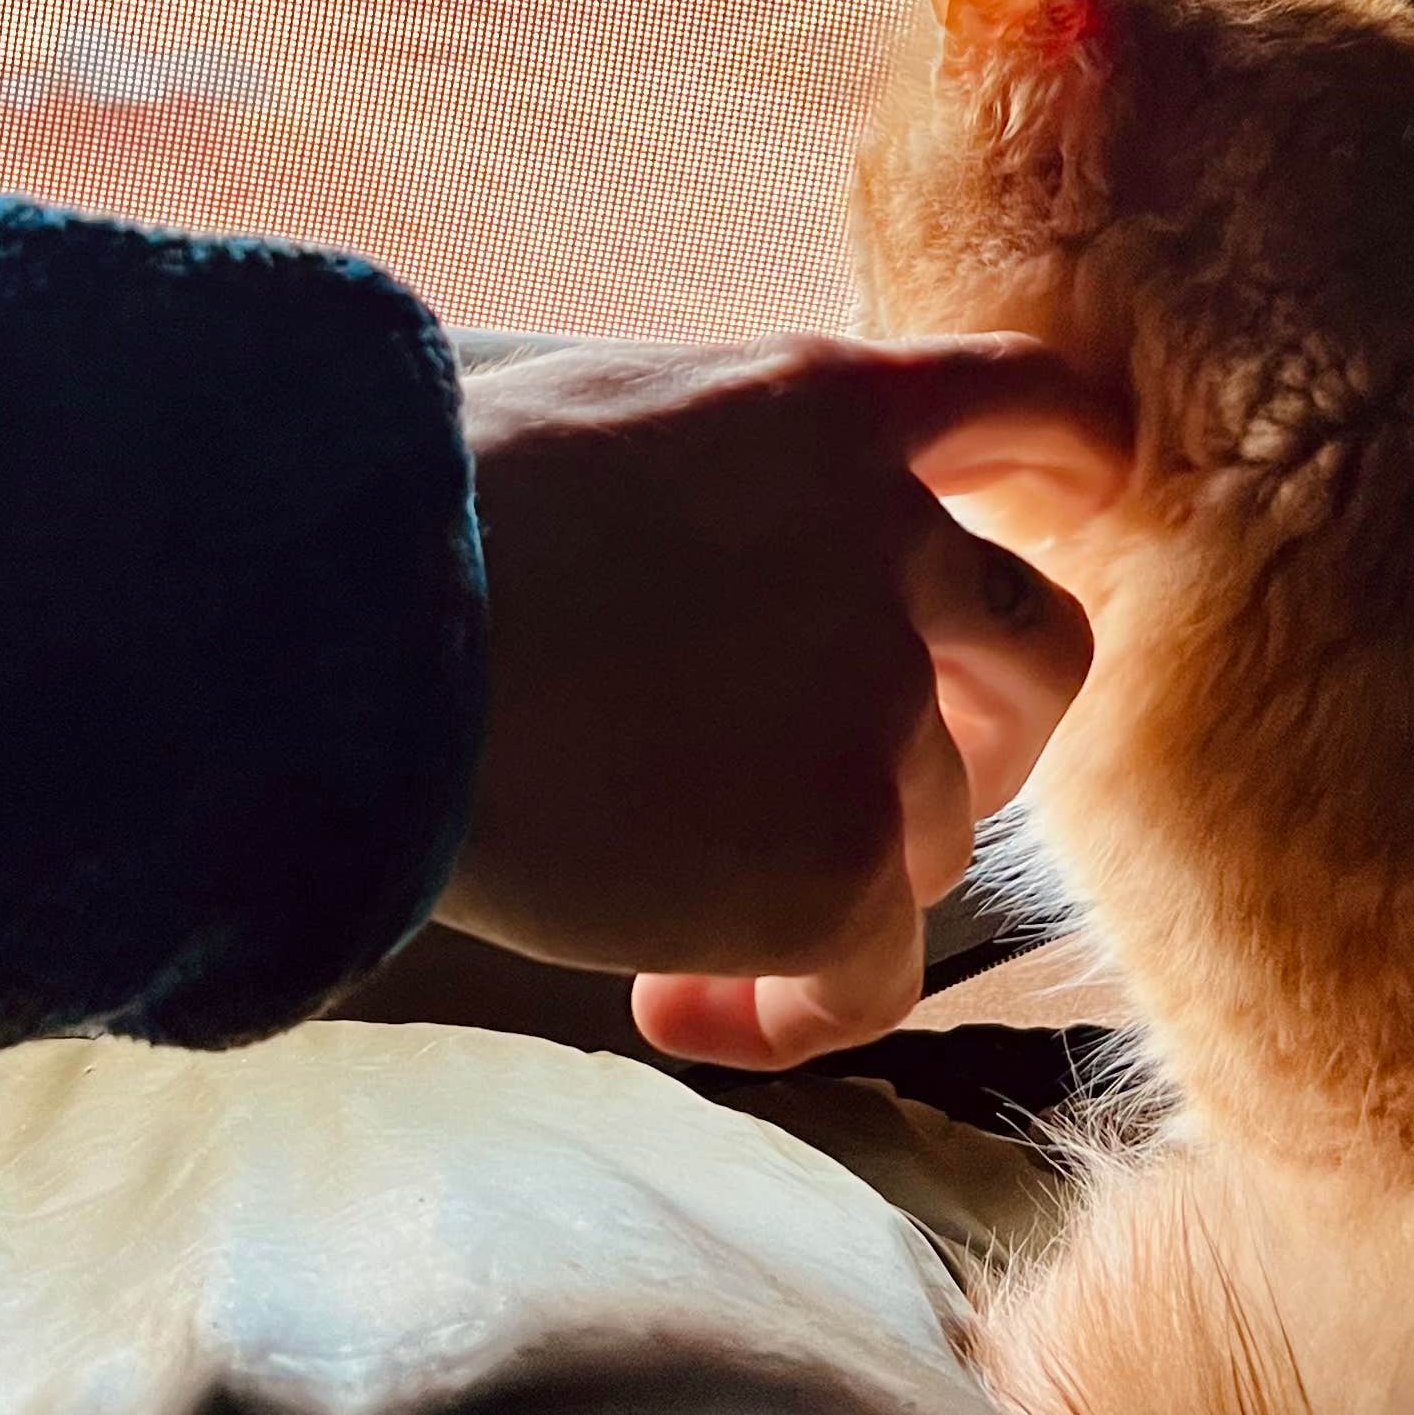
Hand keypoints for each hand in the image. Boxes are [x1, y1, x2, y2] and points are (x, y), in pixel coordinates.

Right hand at [443, 335, 1128, 1068]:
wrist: (338, 635)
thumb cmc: (396, 513)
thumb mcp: (576, 402)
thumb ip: (694, 450)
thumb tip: (677, 508)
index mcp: (825, 408)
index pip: (1025, 403)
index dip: (1063, 459)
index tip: (1075, 493)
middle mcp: (893, 548)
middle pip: (1038, 650)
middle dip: (981, 727)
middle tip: (861, 783)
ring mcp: (882, 710)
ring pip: (937, 827)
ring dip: (835, 875)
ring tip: (676, 920)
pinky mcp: (838, 862)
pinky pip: (872, 972)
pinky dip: (794, 1007)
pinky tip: (681, 1012)